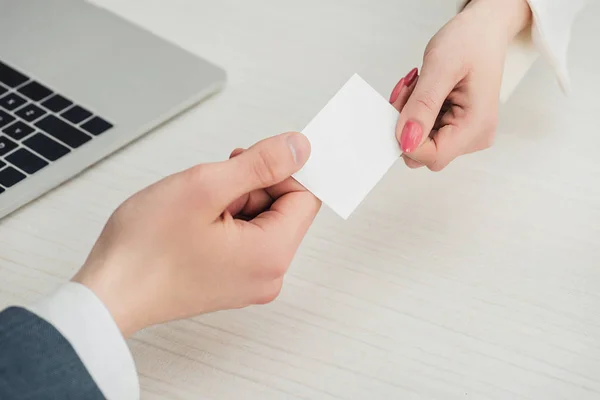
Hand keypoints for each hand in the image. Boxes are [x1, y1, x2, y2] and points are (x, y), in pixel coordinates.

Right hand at [73, 132, 320, 336]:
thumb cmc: (145, 248)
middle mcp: (268, 275)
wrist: (107, 295)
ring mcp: (249, 282)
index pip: (305, 197)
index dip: (279, 171)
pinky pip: (244, 239)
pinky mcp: (231, 282)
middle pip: (283, 210)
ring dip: (234, 203)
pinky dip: (225, 222)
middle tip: (211, 190)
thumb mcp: (206, 186)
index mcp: (271, 254)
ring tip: (196, 210)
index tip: (249, 161)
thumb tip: (299, 148)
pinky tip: (194, 224)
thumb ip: (261, 164)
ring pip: (260, 221)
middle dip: (251, 188)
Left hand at [390, 0, 531, 170]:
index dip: (408, 137)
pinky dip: (416, 112)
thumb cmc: (471, 41)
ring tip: (420, 85)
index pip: (432, 156)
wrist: (485, 29)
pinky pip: (424, 132)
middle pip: (423, 153)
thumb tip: (406, 140)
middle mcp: (474, 137)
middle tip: (411, 89)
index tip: (405, 104)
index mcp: (476, 126)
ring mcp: (466, 134)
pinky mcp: (457, 128)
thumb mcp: (440, 67)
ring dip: (410, 114)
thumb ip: (422, 107)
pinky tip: (424, 91)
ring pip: (420, 142)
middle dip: (407, 123)